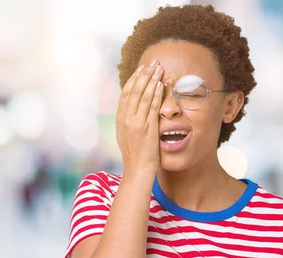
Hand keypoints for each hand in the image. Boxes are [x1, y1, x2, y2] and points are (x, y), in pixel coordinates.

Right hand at [116, 59, 163, 177]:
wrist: (137, 170)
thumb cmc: (136, 155)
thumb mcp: (128, 136)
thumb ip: (130, 122)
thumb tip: (134, 111)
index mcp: (120, 119)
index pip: (126, 93)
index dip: (134, 79)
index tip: (142, 69)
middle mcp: (126, 118)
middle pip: (134, 90)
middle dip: (144, 74)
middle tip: (153, 62)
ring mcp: (135, 122)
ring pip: (143, 95)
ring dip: (152, 80)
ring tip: (159, 68)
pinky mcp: (146, 128)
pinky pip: (152, 107)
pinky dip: (156, 94)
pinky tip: (161, 85)